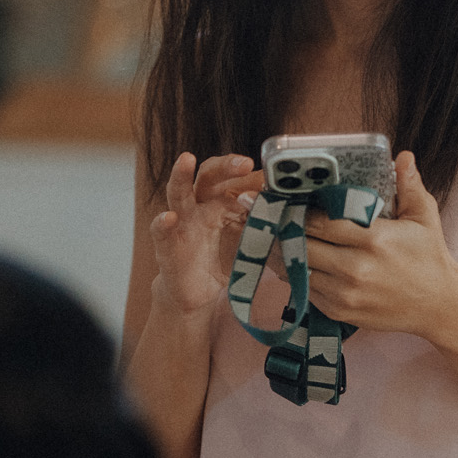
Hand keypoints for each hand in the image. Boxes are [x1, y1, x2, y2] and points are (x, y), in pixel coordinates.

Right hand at [148, 153, 261, 318]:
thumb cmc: (223, 265)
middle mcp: (200, 207)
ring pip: (178, 192)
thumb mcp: (251, 246)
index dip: (253, 178)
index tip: (273, 179)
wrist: (198, 299)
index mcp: (221, 204)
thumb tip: (295, 219)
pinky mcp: (167, 247)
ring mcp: (181, 225)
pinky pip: (161, 232)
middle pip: (209, 176)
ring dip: (181, 176)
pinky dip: (162, 223)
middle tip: (244, 163)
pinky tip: (169, 217)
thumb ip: (267, 231)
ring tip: (186, 159)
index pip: (235, 181)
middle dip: (225, 166)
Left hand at [301, 152, 457, 337]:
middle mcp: (357, 268)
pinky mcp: (340, 311)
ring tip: (284, 240)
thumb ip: (410, 186)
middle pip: (303, 245)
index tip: (295, 203)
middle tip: (282, 220)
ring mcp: (346, 293)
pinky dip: (299, 277)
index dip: (301, 212)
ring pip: (299, 270)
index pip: (321, 222)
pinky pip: (306, 291)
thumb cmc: (429, 258)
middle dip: (289, 232)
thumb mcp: (424, 217)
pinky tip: (299, 264)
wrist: (439, 306)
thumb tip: (403, 157)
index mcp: (374, 239)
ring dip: (288, 255)